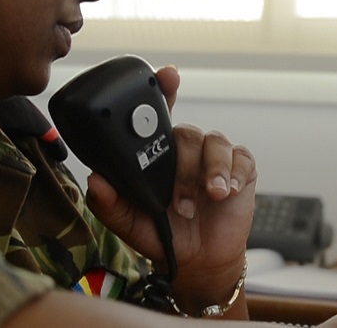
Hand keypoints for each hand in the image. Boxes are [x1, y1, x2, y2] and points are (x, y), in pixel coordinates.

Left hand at [84, 65, 257, 314]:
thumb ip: (110, 203)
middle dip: (185, 167)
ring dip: (210, 173)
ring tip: (208, 198)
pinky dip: (235, 175)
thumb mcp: (129, 223)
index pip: (159, 113)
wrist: (199, 260)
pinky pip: (241, 159)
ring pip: (214, 143)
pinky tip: (228, 192)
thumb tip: (95, 180)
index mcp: (158, 153)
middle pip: (187, 134)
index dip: (164, 90)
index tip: (169, 74)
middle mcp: (187, 149)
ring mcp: (215, 157)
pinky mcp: (241, 169)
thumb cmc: (163, 235)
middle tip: (180, 202)